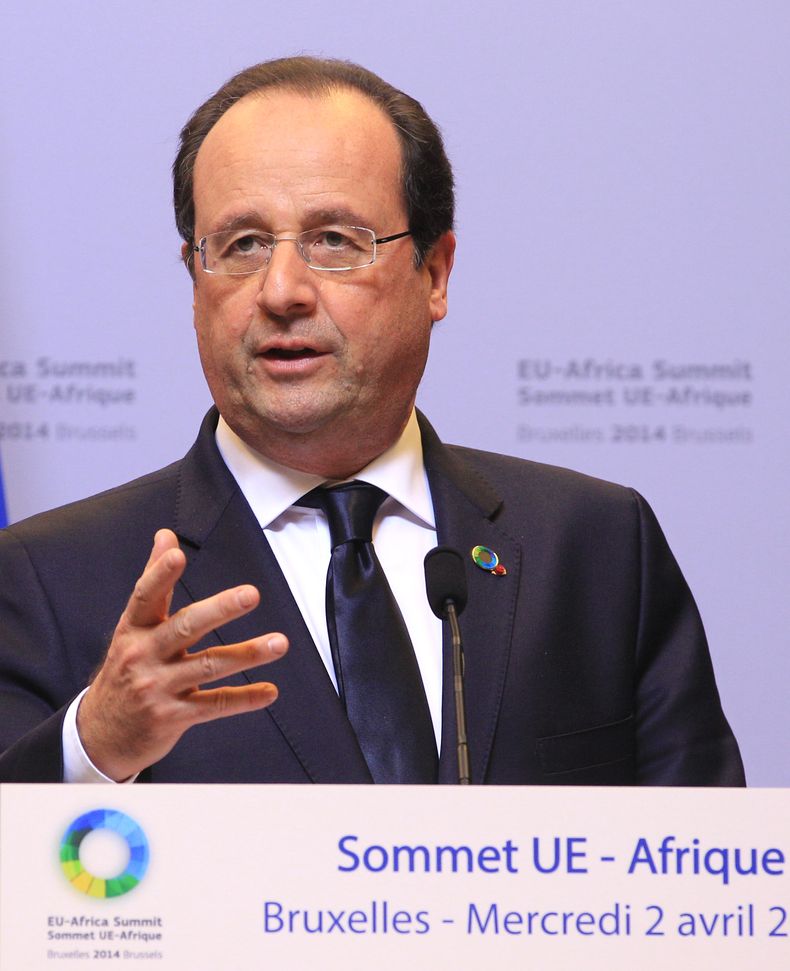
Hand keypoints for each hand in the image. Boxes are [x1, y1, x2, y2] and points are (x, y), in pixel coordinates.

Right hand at [77, 528, 287, 780]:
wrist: (101, 734)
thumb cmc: (126, 669)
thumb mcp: (132, 627)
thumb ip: (155, 581)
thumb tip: (166, 536)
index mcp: (133, 629)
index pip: (145, 597)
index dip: (160, 575)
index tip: (177, 555)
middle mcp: (143, 656)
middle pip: (185, 627)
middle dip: (220, 609)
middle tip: (251, 594)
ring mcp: (157, 688)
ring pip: (209, 666)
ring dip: (247, 654)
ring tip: (280, 643)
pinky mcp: (173, 717)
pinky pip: (214, 705)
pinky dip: (244, 698)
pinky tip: (270, 691)